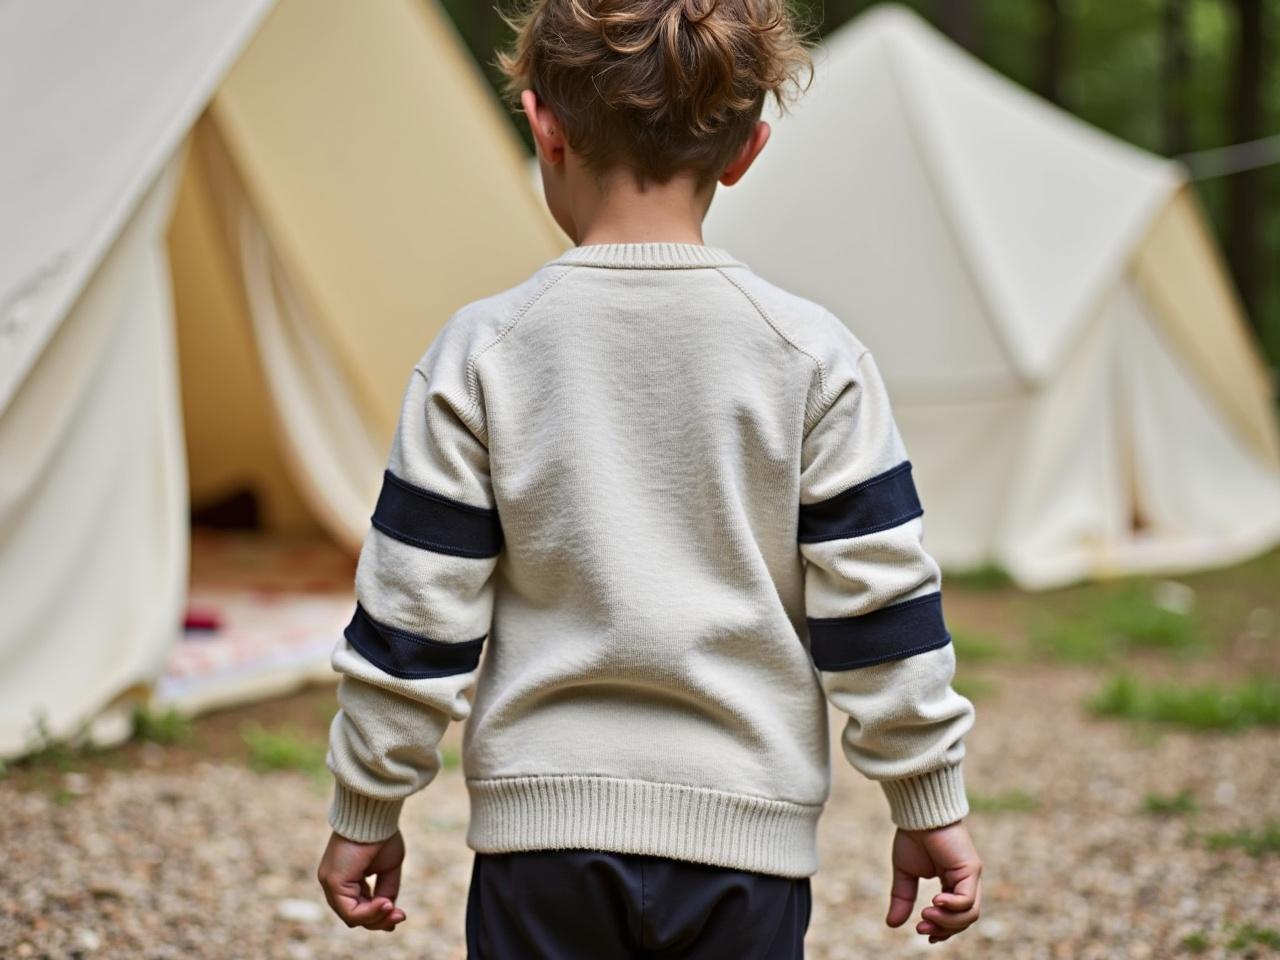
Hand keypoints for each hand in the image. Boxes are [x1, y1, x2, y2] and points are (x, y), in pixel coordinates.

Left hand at [317, 830, 407, 931]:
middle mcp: (334, 884)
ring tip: (394, 910)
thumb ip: (386, 891)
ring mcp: (330, 884)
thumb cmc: (381, 834)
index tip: (399, 915)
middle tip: (400, 917)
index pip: (359, 906)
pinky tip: (386, 904)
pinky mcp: (333, 882)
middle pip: (355, 915)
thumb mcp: (388, 868)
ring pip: (351, 917)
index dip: (378, 915)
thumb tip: (387, 910)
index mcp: (347, 879)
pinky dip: (369, 913)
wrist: (374, 813)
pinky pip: (349, 911)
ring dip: (376, 918)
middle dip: (379, 920)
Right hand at [885, 821, 981, 942]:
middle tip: (922, 928)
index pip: (955, 917)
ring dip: (947, 921)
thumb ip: (902, 898)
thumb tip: (892, 924)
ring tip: (926, 913)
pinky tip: (935, 901)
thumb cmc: (913, 836)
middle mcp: (965, 882)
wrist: (917, 813)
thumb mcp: (904, 873)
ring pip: (969, 914)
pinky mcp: (971, 869)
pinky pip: (967, 899)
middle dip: (943, 929)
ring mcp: (971, 876)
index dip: (942, 929)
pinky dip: (952, 907)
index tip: (922, 931)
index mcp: (952, 884)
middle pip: (964, 920)